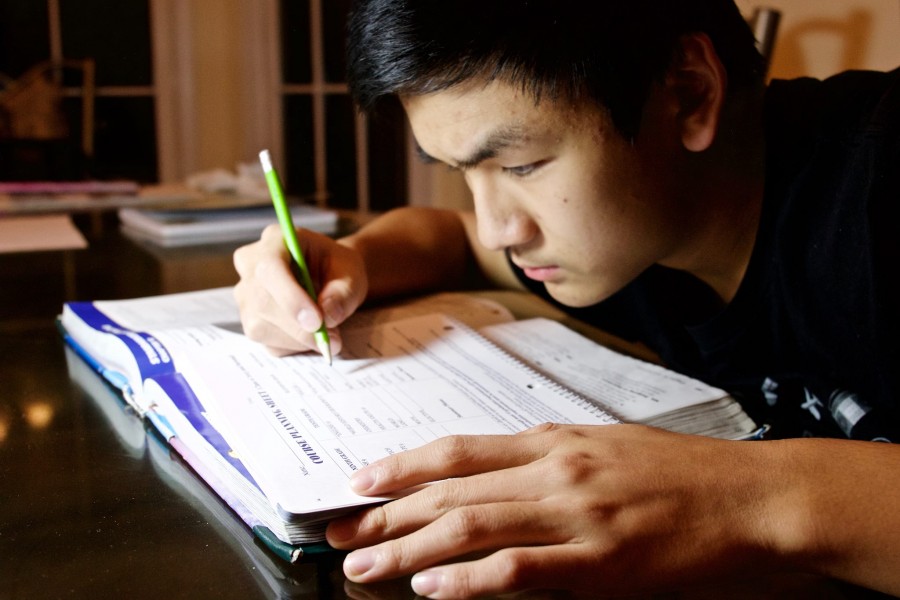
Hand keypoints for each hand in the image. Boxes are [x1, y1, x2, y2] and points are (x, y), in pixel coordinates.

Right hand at [233, 224, 367, 355]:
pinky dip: (295, 346)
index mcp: (275, 239)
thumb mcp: (350, 273)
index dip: (290, 298)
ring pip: (261, 327)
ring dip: (299, 340)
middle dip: (298, 327)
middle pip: (262, 302)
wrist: (331, 277)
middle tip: (332, 339)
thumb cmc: (339, 268)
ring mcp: (246, 294)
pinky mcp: (250, 320)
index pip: (269, 268)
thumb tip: (327, 317)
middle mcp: (251, 264)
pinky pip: (268, 342)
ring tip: (329, 335)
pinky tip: (312, 335)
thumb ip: (342, 293)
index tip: (317, 321)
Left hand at [326, 423, 789, 598]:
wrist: (749, 495)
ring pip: (471, 526)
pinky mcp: (600, 560)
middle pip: (450, 491)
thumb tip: (488, 483)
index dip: (401, 465)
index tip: (359, 482)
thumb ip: (544, 461)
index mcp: (554, 440)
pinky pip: (520, 568)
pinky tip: (431, 589)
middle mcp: (555, 470)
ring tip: (364, 566)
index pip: (457, 451)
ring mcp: (576, 514)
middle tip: (339, 533)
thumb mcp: (603, 447)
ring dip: (408, 548)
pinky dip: (470, 579)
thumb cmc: (677, 472)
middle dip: (386, 514)